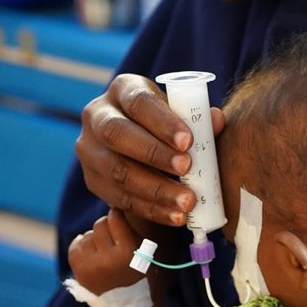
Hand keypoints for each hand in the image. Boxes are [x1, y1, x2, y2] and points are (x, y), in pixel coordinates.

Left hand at [67, 208, 157, 295]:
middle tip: (112, 236)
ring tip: (104, 250)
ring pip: (88, 235)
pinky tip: (92, 252)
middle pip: (100, 224)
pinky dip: (83, 245)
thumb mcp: (145, 255)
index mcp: (128, 253)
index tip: (118, 217)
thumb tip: (113, 209)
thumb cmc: (140, 277)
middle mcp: (108, 258)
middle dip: (106, 227)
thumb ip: (131, 232)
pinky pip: (76, 245)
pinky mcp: (79, 270)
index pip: (115, 218)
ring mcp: (91, 265)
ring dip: (95, 238)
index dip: (117, 215)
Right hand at [76, 73, 225, 227]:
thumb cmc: (170, 127)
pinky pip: (120, 198)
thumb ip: (200, 120)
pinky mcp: (93, 180)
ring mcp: (90, 149)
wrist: (143, 150)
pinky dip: (151, 210)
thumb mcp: (182, 117)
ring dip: (155, 189)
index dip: (162, 122)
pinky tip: (176, 216)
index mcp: (122, 90)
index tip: (188, 141)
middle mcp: (97, 115)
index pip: (138, 102)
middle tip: (187, 168)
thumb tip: (217, 120)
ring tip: (187, 201)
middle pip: (117, 133)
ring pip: (117, 171)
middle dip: (154, 153)